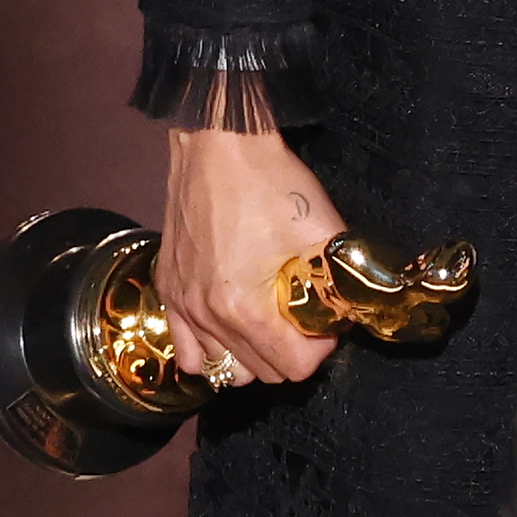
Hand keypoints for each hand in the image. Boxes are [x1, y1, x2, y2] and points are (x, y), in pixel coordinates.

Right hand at [158, 124, 346, 385]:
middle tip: (303, 314)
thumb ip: (340, 281)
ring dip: (253, 355)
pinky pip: (187, 352)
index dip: (320, 346)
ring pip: (225, 369)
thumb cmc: (272, 182)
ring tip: (269, 320)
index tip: (326, 319)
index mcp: (245, 308)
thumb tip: (349, 315)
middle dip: (291, 350)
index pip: (294, 368)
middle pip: (262, 373)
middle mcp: (207, 317)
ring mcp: (181, 306)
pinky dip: (212, 350)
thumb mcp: (323, 229)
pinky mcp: (167, 291)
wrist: (218, 143)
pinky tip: (231, 326)